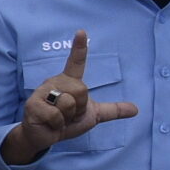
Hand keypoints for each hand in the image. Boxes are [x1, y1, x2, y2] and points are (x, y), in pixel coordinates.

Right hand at [1, 29, 139, 164]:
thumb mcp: (92, 115)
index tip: (82, 32)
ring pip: (68, 102)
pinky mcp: (33, 105)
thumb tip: (136, 109)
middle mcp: (55, 82)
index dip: (79, 48)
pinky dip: (58, 124)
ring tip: (59, 119)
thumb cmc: (66, 121)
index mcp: (69, 81)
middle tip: (69, 115)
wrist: (44, 137)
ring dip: (68, 117)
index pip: (76, 62)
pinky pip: (56, 115)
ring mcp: (42, 92)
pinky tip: (50, 124)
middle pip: (81, 90)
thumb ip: (112, 110)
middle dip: (79, 108)